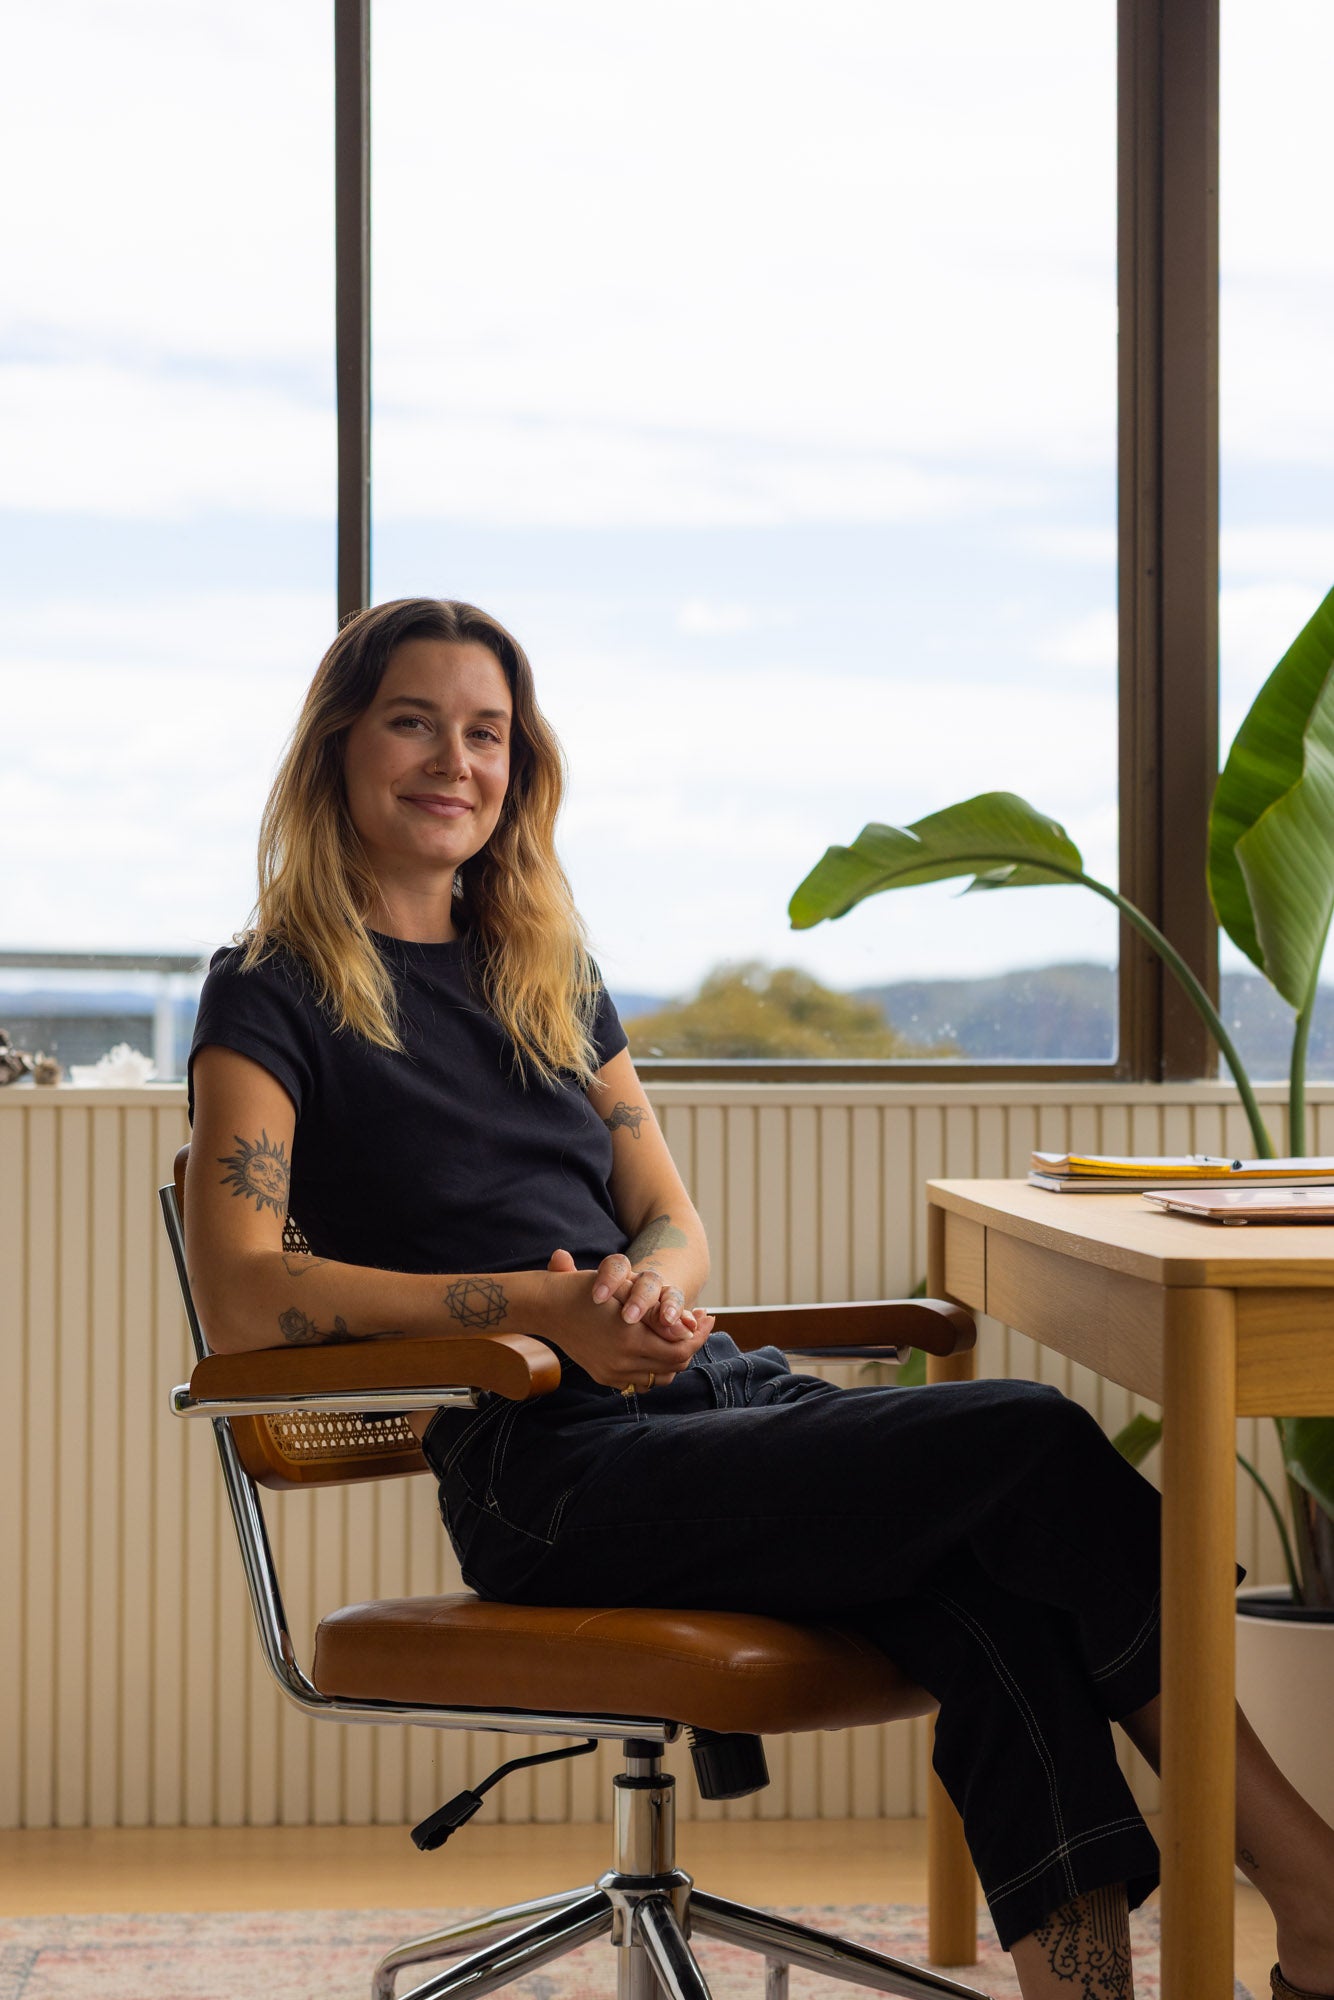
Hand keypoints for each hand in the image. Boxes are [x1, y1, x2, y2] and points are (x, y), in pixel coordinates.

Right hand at [544, 1248, 712, 1390]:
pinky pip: (641, 1382)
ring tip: (678, 1336)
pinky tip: (655, 1348)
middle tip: (698, 1325)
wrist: (549, 1308)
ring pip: (661, 1377)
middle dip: (691, 1345)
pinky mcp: (604, 1378)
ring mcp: (613, 1374)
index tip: (707, 1318)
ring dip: (673, 1359)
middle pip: (674, 1365)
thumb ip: (659, 1314)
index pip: (681, 1349)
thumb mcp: (627, 1292)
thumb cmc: (588, 1290)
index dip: (699, 1335)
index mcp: (631, 1340)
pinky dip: (654, 1369)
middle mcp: (623, 1363)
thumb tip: (689, 1329)